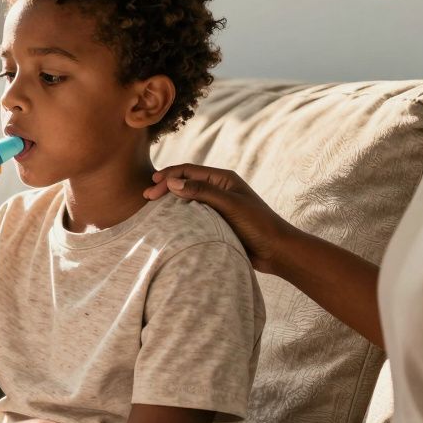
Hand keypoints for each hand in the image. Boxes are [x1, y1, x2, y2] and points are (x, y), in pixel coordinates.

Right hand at [144, 163, 295, 273]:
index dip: (169, 176)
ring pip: (187, 199)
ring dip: (170, 201)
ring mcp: (217, 206)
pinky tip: (168, 222)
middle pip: (185, 183)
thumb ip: (202, 192)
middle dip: (165, 187)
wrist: (276, 250)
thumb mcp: (230, 205)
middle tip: (146, 197)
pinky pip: (192, 215)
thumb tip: (173, 182)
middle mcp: (219, 190)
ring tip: (152, 208)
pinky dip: (178, 215)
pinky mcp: (216, 222)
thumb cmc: (258, 225)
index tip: (151, 186)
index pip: (189, 171)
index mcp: (223, 179)